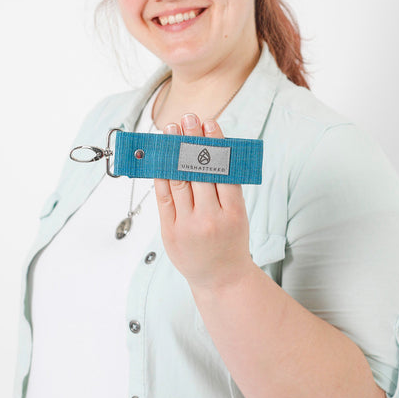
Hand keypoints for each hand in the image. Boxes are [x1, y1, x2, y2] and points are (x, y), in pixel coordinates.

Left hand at [154, 113, 253, 290]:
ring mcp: (189, 225)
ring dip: (173, 152)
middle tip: (187, 118)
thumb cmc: (231, 241)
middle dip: (192, 141)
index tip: (209, 123)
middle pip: (199, 171)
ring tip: (171, 131)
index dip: (215, 144)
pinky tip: (160, 157)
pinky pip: (164, 197)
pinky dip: (162, 175)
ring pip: (179, 180)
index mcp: (234, 211)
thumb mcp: (237, 214)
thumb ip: (225, 187)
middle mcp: (211, 218)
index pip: (223, 169)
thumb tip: (209, 150)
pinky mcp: (170, 231)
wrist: (221, 279)